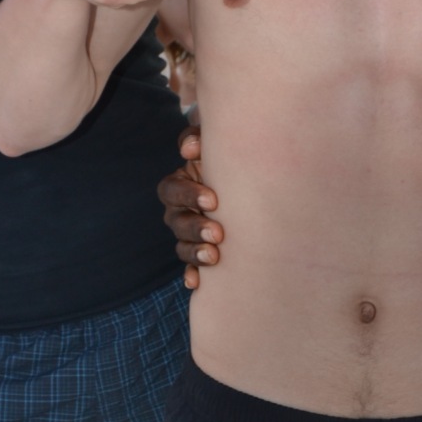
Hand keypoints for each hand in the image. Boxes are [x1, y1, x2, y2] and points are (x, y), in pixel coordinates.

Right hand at [158, 124, 223, 289]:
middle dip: (195, 227)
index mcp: (181, 184)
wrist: (250, 187)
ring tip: (214, 256)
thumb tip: (191, 148)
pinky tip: (196, 283)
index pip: (171, 189)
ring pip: (182, 245)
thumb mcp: (215, 147)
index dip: (188, 195)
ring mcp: (188, 234)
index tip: (213, 200)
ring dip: (195, 251)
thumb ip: (199, 139)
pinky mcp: (199, 253)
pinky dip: (192, 274)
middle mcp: (180, 210)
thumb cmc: (230, 162)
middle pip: (176, 221)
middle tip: (218, 233)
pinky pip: (191, 267)